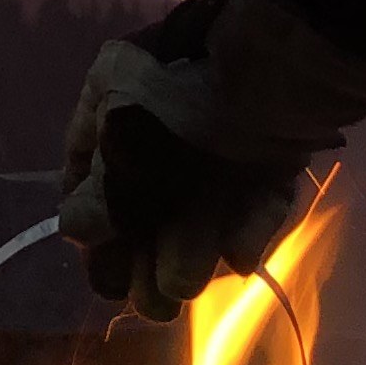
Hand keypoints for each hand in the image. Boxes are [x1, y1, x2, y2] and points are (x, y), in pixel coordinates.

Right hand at [57, 0, 365, 321]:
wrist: (289, 64)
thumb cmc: (185, 99)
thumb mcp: (124, 141)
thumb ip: (102, 193)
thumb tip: (76, 231)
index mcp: (116, 91)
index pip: (88, 163)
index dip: (89, 216)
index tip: (98, 256)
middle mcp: (165, 112)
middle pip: (147, 195)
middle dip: (144, 251)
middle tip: (149, 300)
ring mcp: (223, 132)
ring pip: (201, 204)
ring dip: (189, 250)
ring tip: (182, 287)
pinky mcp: (273, 150)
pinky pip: (254, 196)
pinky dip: (246, 228)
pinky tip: (239, 258)